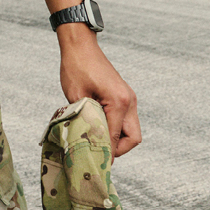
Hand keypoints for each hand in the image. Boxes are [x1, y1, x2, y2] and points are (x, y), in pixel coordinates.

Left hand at [58, 27, 140, 157]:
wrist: (80, 45)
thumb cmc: (76, 67)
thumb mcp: (76, 97)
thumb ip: (86, 120)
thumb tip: (88, 142)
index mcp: (119, 102)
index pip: (116, 137)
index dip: (107, 153)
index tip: (96, 164)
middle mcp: (129, 101)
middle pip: (133, 138)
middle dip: (118, 149)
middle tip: (99, 153)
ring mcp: (129, 98)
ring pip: (131, 130)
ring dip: (117, 139)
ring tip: (96, 141)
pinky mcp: (124, 96)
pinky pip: (126, 119)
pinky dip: (116, 128)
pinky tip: (98, 128)